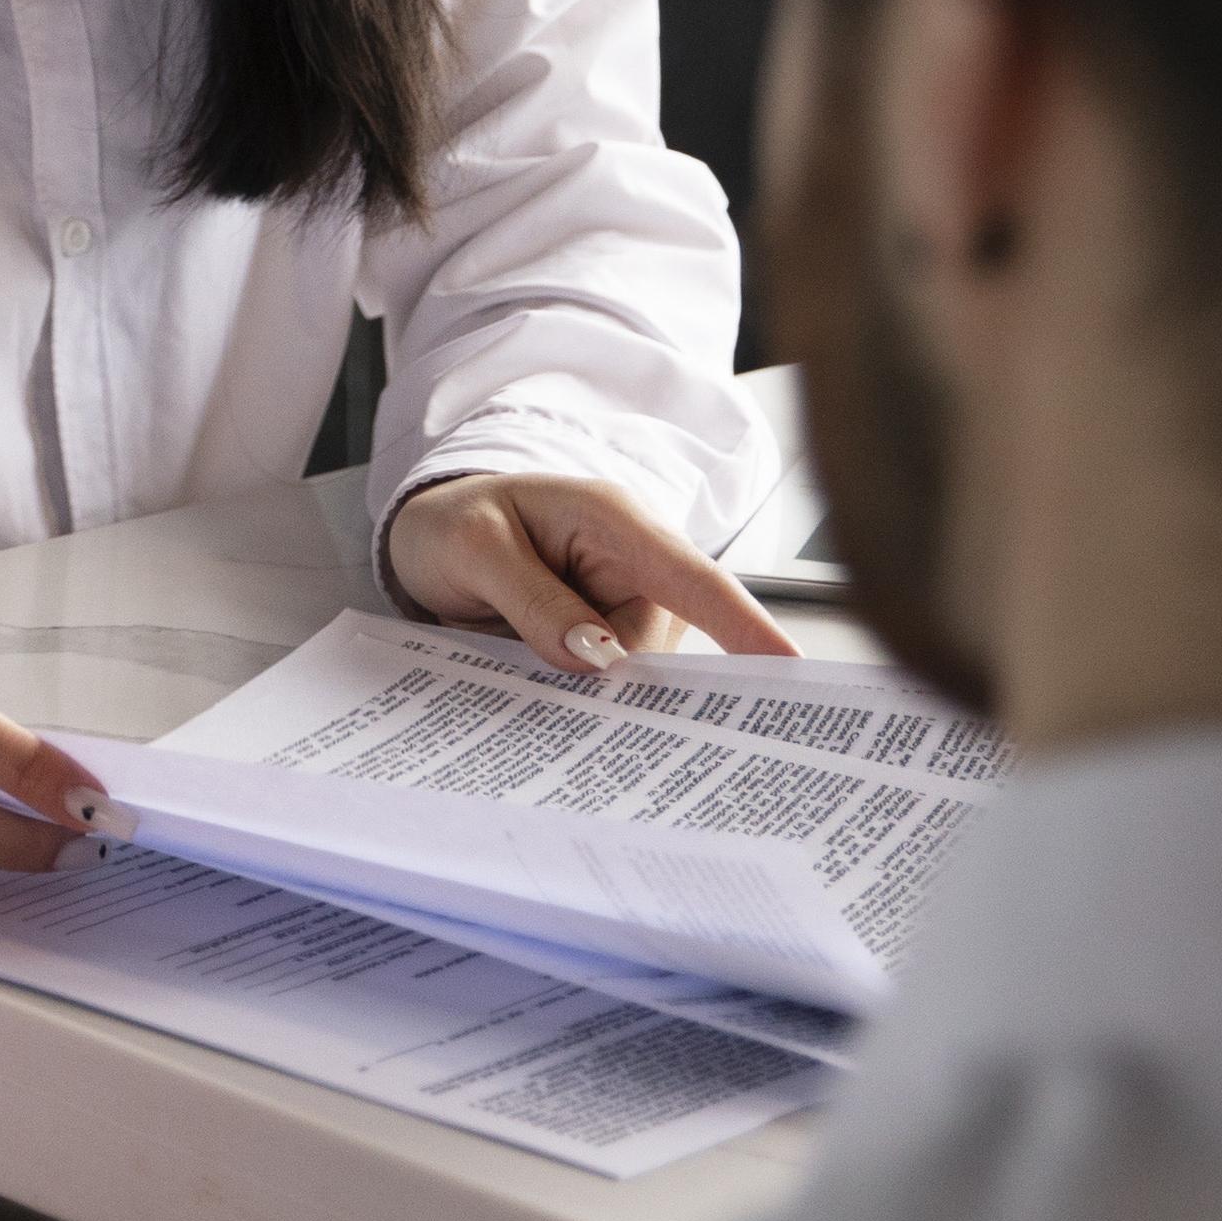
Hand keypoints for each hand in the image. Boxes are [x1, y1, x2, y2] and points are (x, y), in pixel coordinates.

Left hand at [384, 467, 793, 678]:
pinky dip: (581, 699)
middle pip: (655, 651)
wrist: (432, 532)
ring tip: (515, 664)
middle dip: (612, 683)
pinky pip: (614, 686)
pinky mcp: (614, 641)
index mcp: (616, 521)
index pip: (694, 577)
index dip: (744, 625)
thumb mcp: (473, 549)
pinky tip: (539, 694)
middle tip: (542, 683)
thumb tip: (596, 658)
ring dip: (586, 693)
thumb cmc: (456, 524)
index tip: (789, 668)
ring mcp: (630, 607)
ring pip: (635, 677)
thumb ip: (531, 598)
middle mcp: (638, 566)